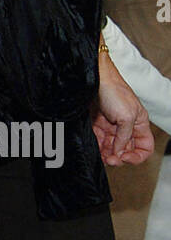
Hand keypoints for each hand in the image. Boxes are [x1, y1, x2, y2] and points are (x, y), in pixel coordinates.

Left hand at [90, 50, 153, 167]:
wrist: (93, 79)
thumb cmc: (114, 91)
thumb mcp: (126, 116)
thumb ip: (125, 137)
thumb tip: (120, 152)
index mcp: (139, 124)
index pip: (145, 147)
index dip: (138, 156)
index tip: (126, 157)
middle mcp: (127, 127)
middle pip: (127, 150)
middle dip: (119, 157)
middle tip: (110, 159)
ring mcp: (112, 127)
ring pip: (111, 148)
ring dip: (107, 155)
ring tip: (102, 157)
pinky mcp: (98, 125)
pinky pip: (99, 142)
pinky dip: (97, 148)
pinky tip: (95, 149)